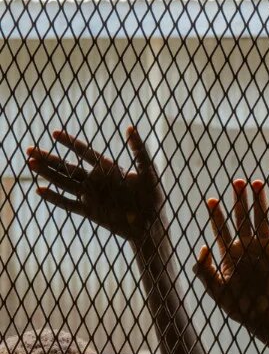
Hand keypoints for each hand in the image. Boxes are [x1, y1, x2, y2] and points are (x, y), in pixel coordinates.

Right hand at [25, 126, 163, 240]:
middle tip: (29, 149)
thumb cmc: (153, 197)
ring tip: (30, 163)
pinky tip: (39, 190)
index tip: (55, 132)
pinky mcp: (90, 211)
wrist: (152, 226)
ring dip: (48, 174)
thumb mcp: (149, 173)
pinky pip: (68, 204)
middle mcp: (96, 180)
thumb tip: (130, 127)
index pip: (85, 152)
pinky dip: (55, 198)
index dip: (70, 142)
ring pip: (64, 183)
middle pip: (68, 167)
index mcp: (108, 169)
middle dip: (49, 158)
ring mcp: (91, 196)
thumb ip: (139, 151)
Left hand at [194, 179, 268, 343]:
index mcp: (230, 255)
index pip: (222, 230)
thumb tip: (202, 247)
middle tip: (237, 181)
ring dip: (261, 204)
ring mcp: (265, 252)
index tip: (212, 199)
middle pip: (243, 219)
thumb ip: (204, 270)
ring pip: (263, 222)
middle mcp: (248, 249)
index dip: (216, 215)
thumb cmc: (239, 308)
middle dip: (240, 201)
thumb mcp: (214, 290)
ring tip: (258, 183)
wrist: (264, 321)